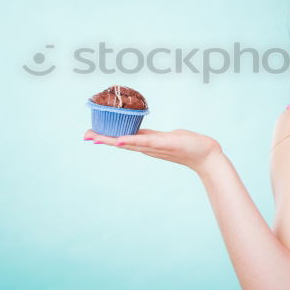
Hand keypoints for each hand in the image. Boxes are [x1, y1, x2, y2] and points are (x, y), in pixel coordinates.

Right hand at [83, 128, 222, 172]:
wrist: (205, 155)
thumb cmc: (188, 145)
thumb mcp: (165, 138)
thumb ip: (154, 137)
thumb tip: (147, 135)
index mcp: (146, 143)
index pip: (122, 139)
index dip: (106, 137)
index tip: (90, 135)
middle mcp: (146, 146)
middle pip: (120, 142)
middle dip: (102, 139)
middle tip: (85, 136)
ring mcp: (153, 146)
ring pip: (128, 142)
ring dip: (111, 140)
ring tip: (95, 137)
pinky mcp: (162, 144)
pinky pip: (144, 142)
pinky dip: (131, 140)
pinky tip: (120, 140)